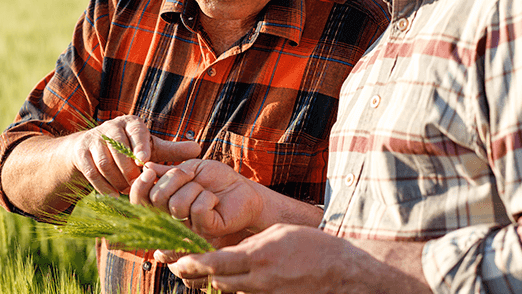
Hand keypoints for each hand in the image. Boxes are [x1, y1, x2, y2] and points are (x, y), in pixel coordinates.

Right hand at [70, 115, 199, 195]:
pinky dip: (103, 186)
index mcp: (131, 124)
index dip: (140, 146)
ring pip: (105, 163)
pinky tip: (114, 196)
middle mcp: (111, 127)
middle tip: (139, 185)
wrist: (94, 149)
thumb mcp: (152, 149)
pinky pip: (92, 173)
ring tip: (128, 191)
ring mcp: (93, 140)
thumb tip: (198, 149)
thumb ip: (173, 151)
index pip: (135, 131)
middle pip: (118, 150)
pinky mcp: (81, 154)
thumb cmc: (131, 150)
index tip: (144, 161)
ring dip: (117, 180)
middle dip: (129, 170)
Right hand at [130, 159, 263, 238]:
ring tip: (206, 191)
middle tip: (191, 175)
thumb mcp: (190, 169)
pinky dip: (208, 198)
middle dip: (174, 179)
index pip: (139, 201)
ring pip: (177, 205)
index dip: (140, 187)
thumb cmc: (217, 179)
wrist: (243, 189)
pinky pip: (197, 210)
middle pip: (156, 200)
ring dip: (195, 188)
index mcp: (164, 203)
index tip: (150, 172)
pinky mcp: (205, 231)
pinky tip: (215, 201)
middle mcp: (171, 218)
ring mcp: (187, 227)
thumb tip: (145, 166)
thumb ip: (168, 172)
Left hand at [169, 224, 431, 293]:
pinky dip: (232, 289)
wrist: (345, 274)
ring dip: (210, 282)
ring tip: (193, 272)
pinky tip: (226, 280)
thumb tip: (233, 253)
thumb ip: (252, 244)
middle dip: (193, 274)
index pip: (214, 264)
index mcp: (258, 258)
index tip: (176, 259)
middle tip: (176, 264)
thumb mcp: (279, 234)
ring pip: (227, 291)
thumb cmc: (315, 247)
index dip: (191, 263)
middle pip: (214, 282)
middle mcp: (257, 281)